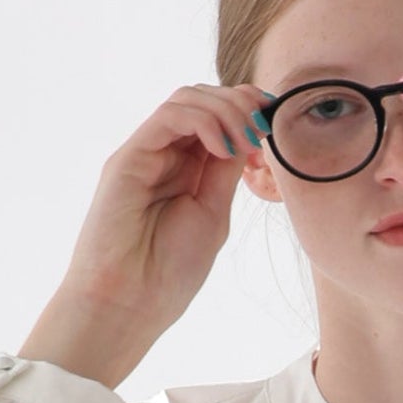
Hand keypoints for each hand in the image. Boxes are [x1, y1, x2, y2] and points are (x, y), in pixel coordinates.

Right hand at [23, 80, 277, 385]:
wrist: (128, 303)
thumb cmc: (168, 271)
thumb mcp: (213, 213)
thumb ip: (225, 172)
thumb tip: (248, 133)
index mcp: (187, 169)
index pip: (217, 118)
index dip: (247, 108)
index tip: (274, 117)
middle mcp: (165, 154)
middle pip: (203, 99)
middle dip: (240, 104)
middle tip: (263, 128)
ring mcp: (146, 153)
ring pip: (187, 99)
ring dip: (225, 110)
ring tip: (245, 141)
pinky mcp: (128, 157)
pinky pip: (168, 116)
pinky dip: (202, 121)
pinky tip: (222, 147)